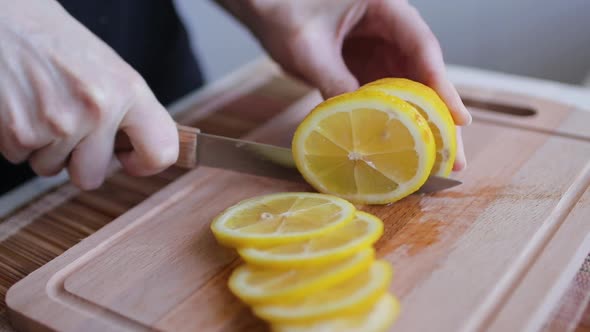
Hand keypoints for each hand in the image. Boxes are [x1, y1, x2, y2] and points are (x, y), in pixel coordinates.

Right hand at [0, 0, 177, 188]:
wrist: (7, 18)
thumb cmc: (56, 42)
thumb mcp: (109, 70)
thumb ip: (129, 112)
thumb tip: (142, 150)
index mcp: (129, 91)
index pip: (161, 152)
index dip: (145, 163)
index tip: (129, 157)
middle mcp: (98, 109)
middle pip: (92, 176)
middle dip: (78, 160)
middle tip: (69, 125)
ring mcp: (60, 123)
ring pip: (52, 169)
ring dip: (45, 148)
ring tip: (42, 107)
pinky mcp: (21, 132)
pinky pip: (22, 158)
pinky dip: (19, 140)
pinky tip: (23, 107)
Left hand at [218, 0, 469, 169]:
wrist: (264, 8)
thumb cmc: (282, 9)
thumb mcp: (308, 46)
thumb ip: (333, 80)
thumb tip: (357, 123)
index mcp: (384, 6)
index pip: (422, 48)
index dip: (442, 86)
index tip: (459, 121)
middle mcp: (389, 28)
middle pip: (422, 74)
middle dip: (437, 116)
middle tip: (454, 159)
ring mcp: (378, 48)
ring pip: (406, 88)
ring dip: (418, 124)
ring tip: (433, 162)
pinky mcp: (364, 66)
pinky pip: (383, 95)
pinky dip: (390, 120)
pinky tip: (399, 147)